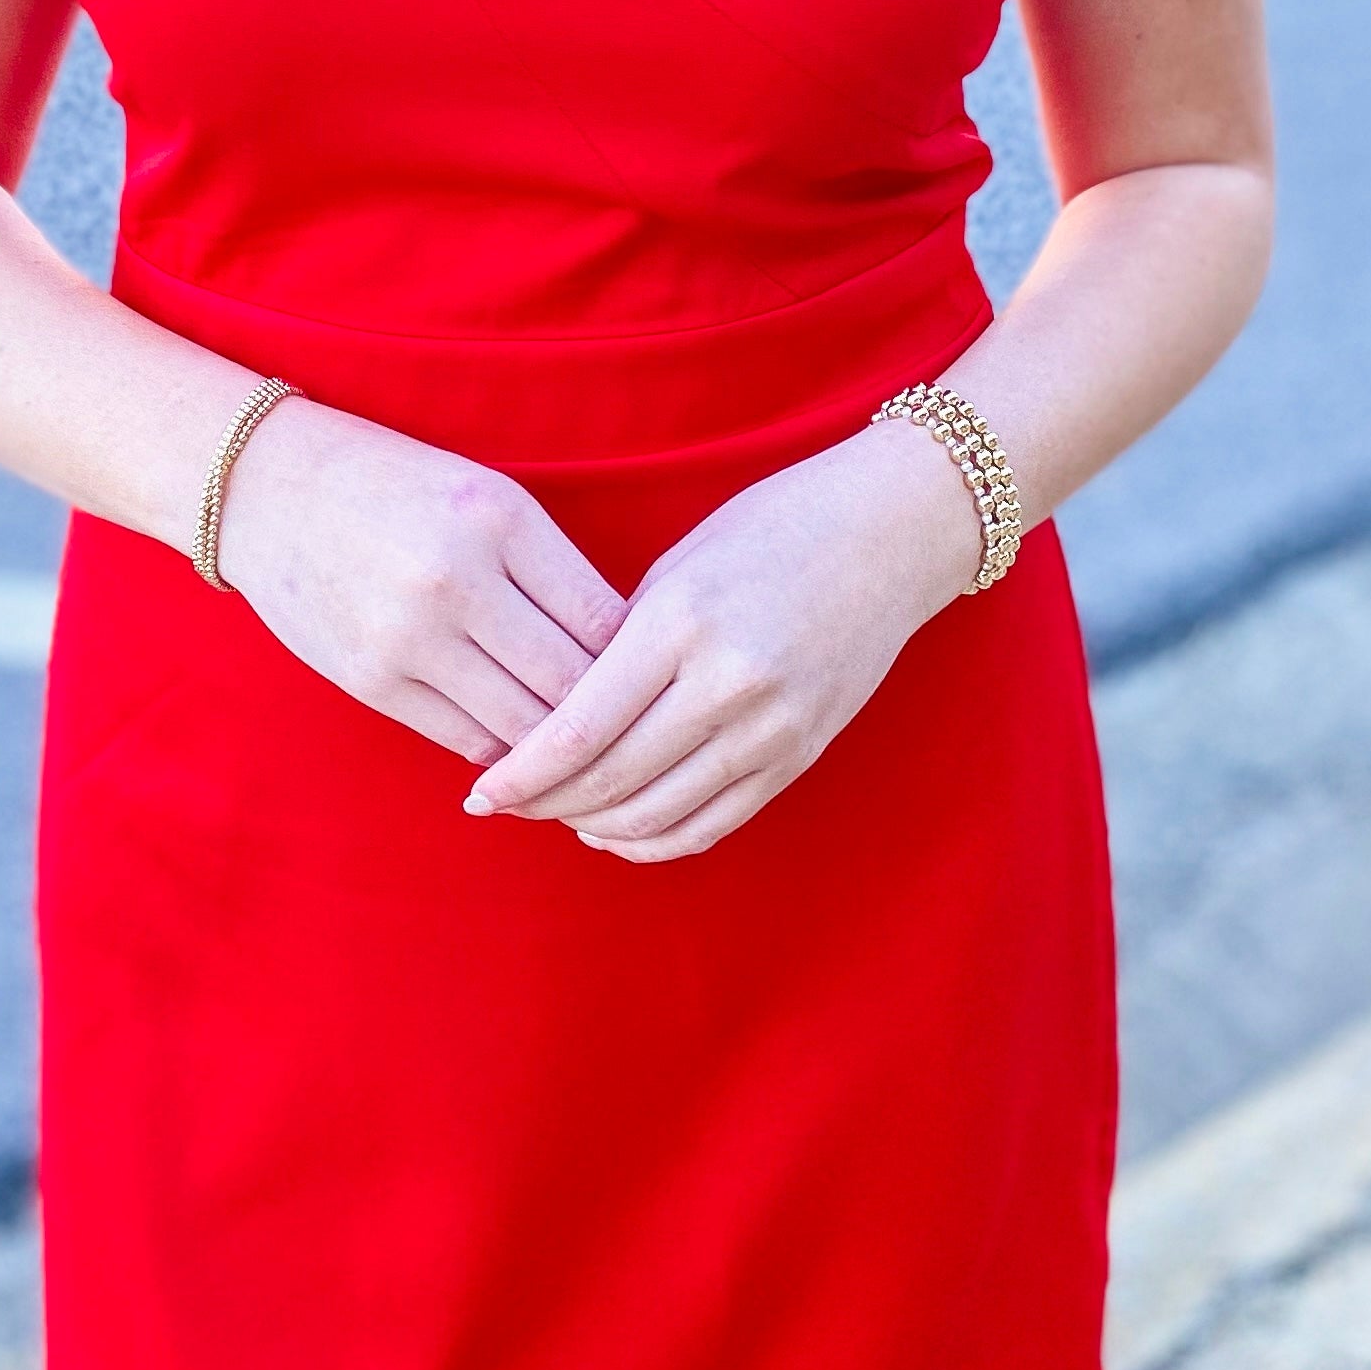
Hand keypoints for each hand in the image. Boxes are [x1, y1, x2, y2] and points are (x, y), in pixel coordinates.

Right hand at [216, 398, 627, 763]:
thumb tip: (621, 658)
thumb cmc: (399, 488)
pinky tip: (522, 745)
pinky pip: (465, 739)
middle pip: (570, 684)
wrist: (268, 489)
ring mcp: (408, 637)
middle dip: (609, 715)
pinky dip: (503, 750)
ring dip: (558, 745)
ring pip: (521, 726)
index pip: (604, 620)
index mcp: (498, 518)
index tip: (651, 675)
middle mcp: (455, 579)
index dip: (638, 659)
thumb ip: (551, 570)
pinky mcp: (371, 681)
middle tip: (635, 731)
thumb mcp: (488, 498)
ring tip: (587, 750)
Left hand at [461, 419, 982, 860]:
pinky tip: (618, 830)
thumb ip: (620, 641)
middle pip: (612, 781)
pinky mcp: (801, 755)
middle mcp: (729, 684)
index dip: (521, 773)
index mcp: (683, 623)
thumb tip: (557, 715)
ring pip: (659, 816)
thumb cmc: (773, 528)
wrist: (890, 534)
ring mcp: (773, 728)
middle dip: (546, 805)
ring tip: (558, 815)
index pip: (581, 728)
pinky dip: (656, 840)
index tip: (479, 792)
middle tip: (506, 806)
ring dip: (596, 827)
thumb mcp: (680, 565)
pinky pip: (714, 824)